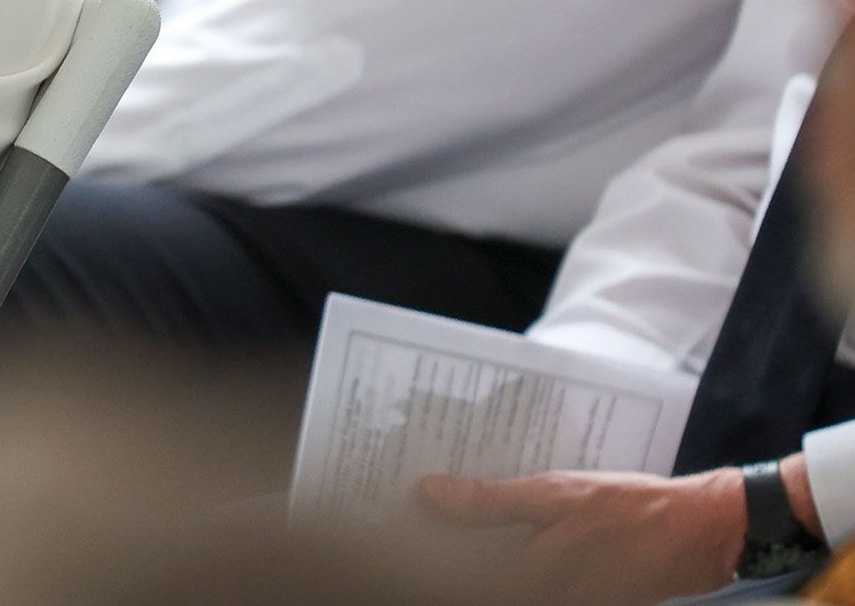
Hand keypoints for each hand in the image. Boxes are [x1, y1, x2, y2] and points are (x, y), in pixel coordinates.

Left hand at [418, 467, 745, 604]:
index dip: (425, 556)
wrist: (698, 532)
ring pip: (505, 582)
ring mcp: (567, 599)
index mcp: (532, 574)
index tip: (391, 526)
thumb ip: (491, 501)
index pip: (461, 576)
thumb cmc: (628, 509)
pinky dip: (509, 561)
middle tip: (416, 518)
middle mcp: (545, 594)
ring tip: (448, 526)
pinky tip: (497, 537)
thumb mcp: (556, 494)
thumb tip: (429, 493)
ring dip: (476, 559)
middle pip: (479, 582)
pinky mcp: (581, 597)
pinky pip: (533, 582)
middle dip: (447, 553)